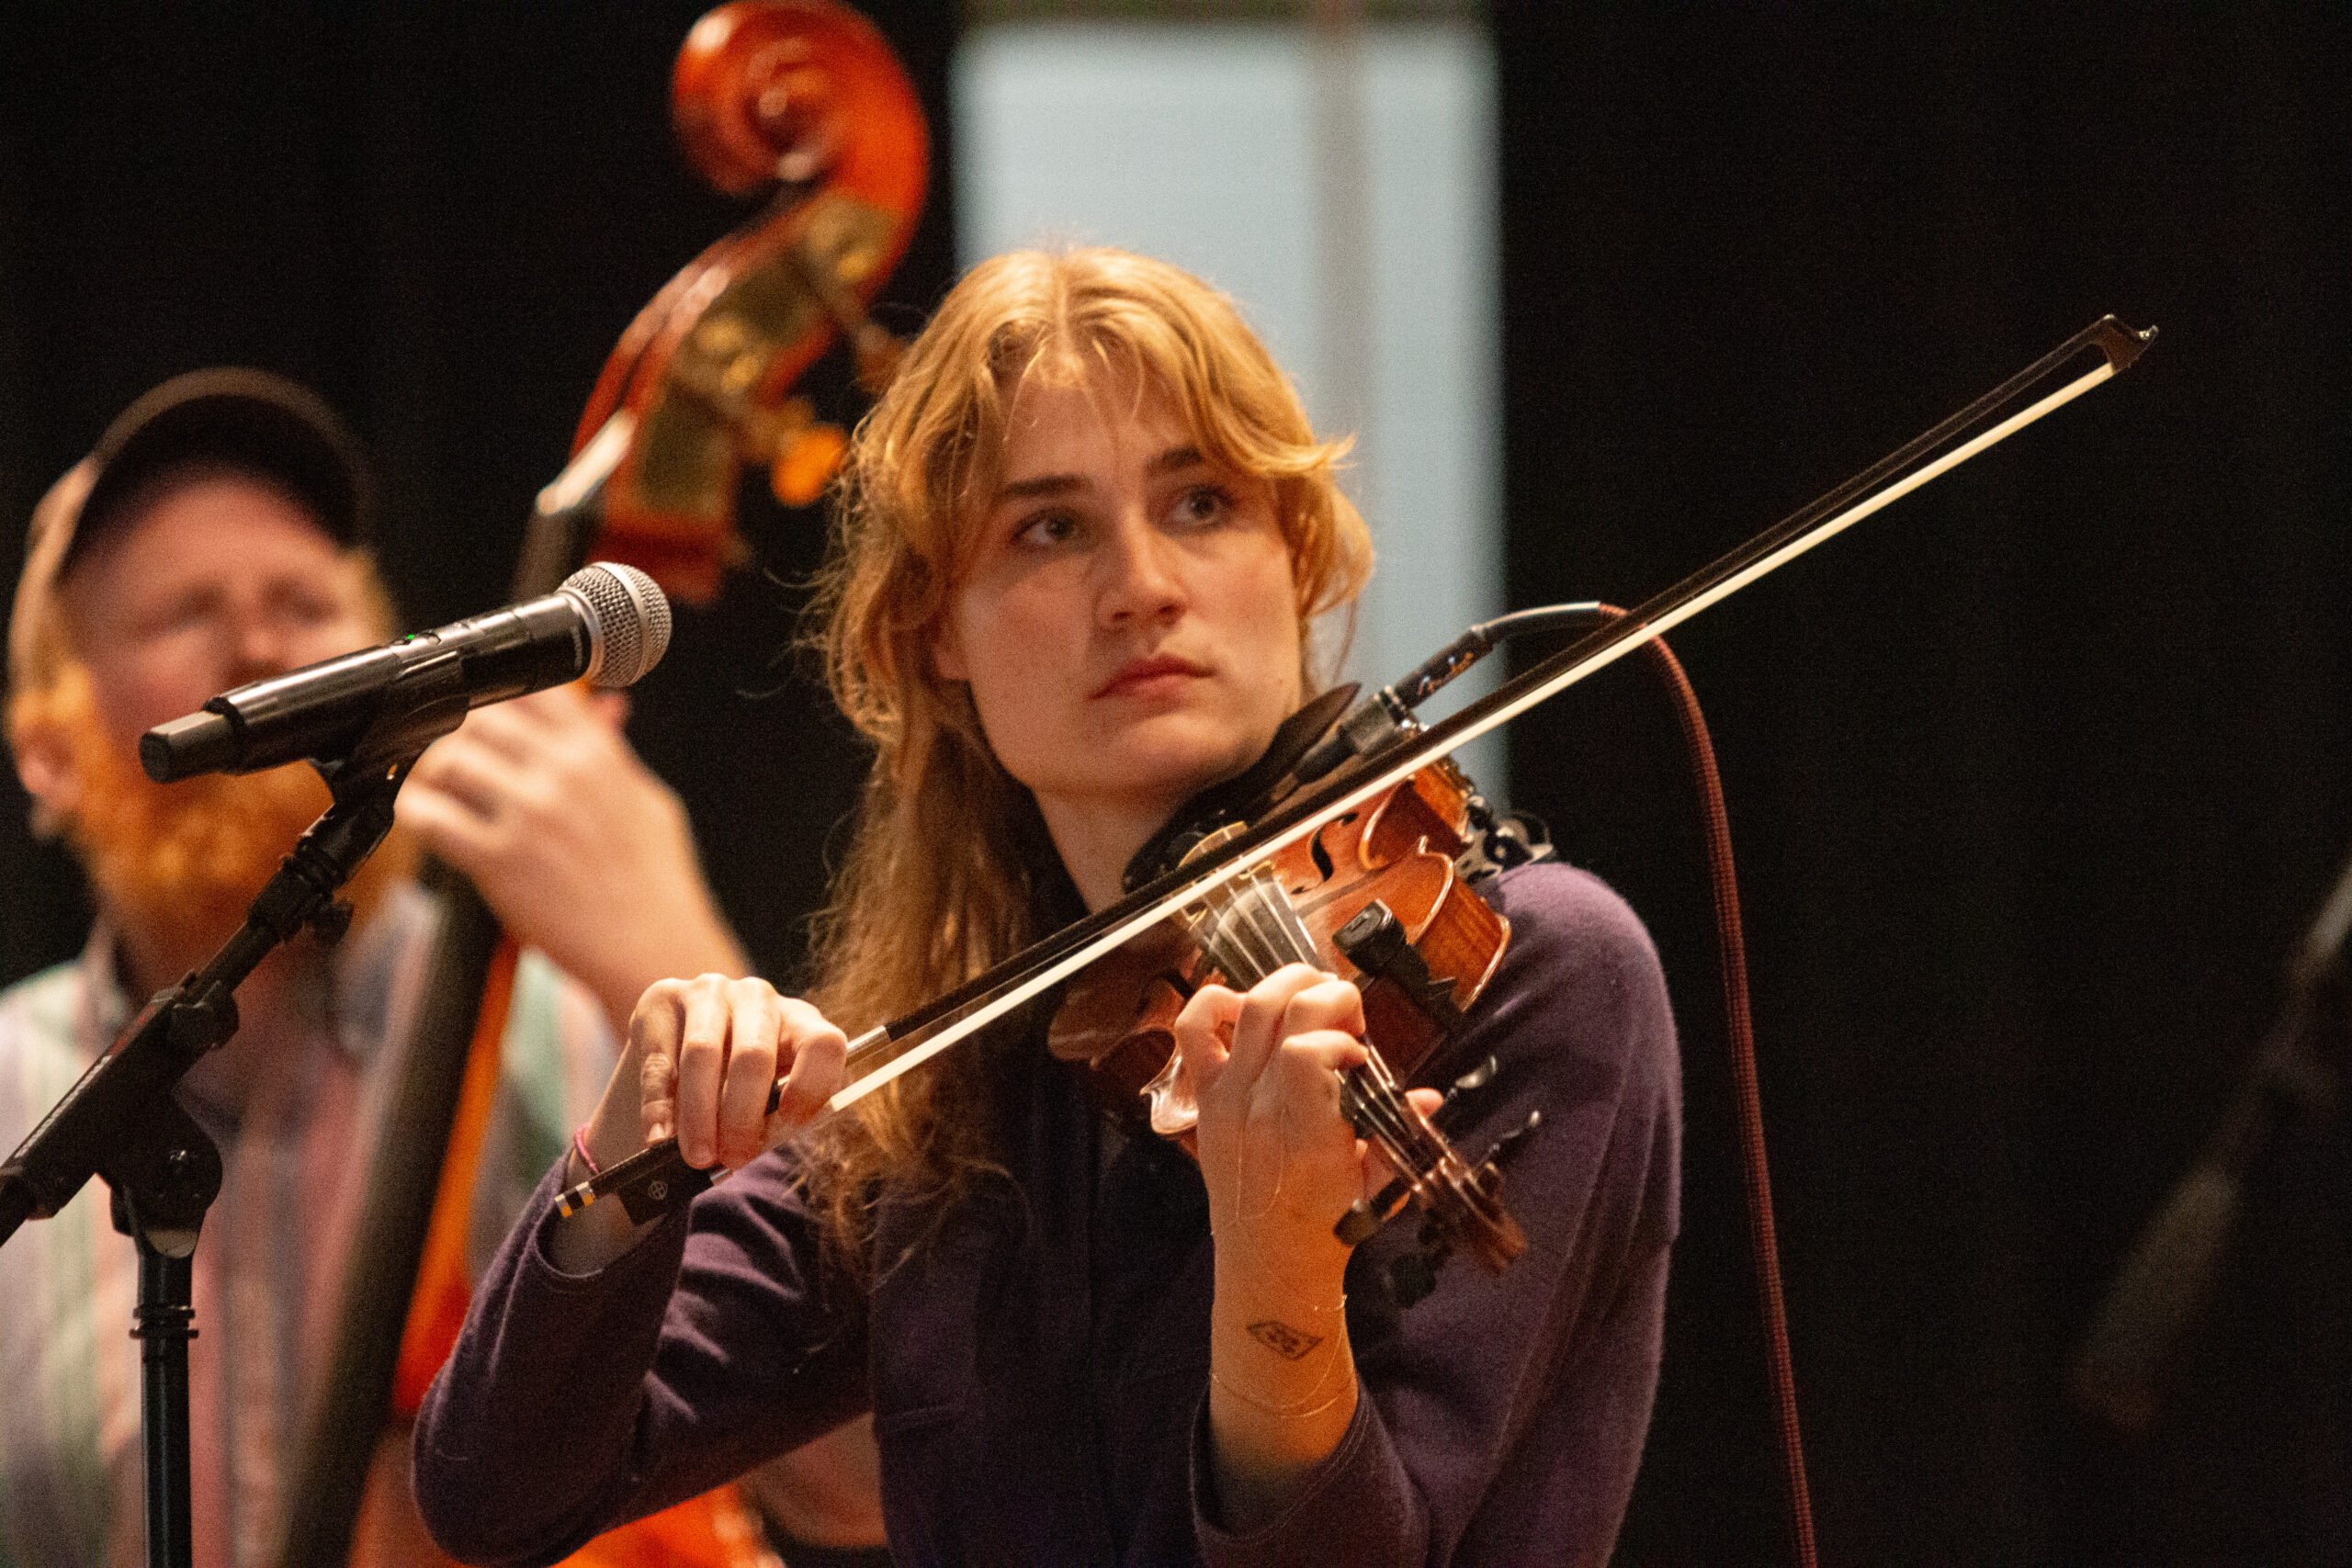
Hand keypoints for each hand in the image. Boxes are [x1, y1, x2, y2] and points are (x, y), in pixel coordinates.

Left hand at [396, 685, 746, 1029]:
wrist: (653, 945)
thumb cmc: (656, 883)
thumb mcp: (648, 802)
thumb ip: (616, 753)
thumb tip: (606, 709)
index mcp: (598, 754)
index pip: (534, 688)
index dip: (501, 695)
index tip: (489, 715)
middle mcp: (561, 774)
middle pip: (479, 717)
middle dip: (458, 733)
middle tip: (454, 757)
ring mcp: (528, 816)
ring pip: (448, 759)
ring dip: (431, 771)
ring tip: (436, 790)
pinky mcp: (498, 861)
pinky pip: (431, 818)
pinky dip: (413, 812)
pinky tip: (421, 818)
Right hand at [550, 974, 846, 1273]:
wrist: (679, 1048)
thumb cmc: (737, 1084)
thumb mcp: (766, 1098)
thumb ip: (769, 1122)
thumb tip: (750, 1149)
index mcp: (800, 1021)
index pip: (822, 1044)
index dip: (812, 1085)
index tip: (792, 1121)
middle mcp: (758, 998)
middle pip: (754, 1055)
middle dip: (742, 1115)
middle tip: (733, 1158)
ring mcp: (708, 992)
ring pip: (702, 1054)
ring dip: (699, 1114)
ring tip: (698, 1156)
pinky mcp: (661, 999)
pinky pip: (660, 1060)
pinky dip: (659, 1108)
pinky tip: (659, 1139)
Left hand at [1172, 963, 1431, 1296]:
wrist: (1269, 1262)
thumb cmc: (1328, 1224)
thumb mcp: (1378, 1185)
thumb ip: (1400, 1134)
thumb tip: (1429, 1097)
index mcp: (1308, 1135)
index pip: (1310, 1051)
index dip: (1341, 1036)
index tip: (1359, 1054)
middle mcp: (1261, 1109)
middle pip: (1283, 1012)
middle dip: (1328, 994)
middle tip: (1349, 1014)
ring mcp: (1226, 1098)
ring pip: (1247, 1007)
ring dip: (1288, 984)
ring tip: (1314, 997)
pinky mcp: (1204, 1096)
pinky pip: (1192, 1030)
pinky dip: (1214, 1001)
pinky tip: (1247, 1007)